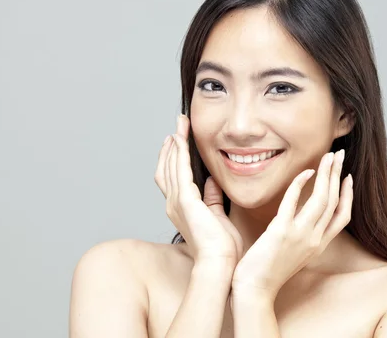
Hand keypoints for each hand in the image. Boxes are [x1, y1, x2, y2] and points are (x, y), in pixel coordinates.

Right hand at [154, 114, 243, 264]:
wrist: (220, 261)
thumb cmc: (221, 246)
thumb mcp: (217, 215)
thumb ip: (212, 198)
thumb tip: (213, 180)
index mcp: (180, 208)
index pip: (171, 177)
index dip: (172, 158)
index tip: (176, 141)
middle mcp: (173, 204)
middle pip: (166, 168)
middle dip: (171, 146)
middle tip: (177, 126)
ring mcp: (177, 202)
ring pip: (171, 166)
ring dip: (175, 144)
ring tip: (179, 126)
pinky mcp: (186, 200)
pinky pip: (180, 171)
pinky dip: (179, 153)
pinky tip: (181, 140)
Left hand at [231, 150, 352, 299]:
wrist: (255, 291)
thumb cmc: (269, 272)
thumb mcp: (295, 255)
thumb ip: (302, 236)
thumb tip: (301, 219)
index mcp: (319, 245)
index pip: (343, 217)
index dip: (348, 195)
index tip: (347, 177)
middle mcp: (315, 240)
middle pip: (335, 201)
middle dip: (339, 175)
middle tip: (340, 154)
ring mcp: (300, 235)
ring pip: (322, 199)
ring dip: (327, 173)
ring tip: (328, 155)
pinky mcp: (282, 232)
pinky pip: (294, 201)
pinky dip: (301, 183)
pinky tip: (305, 171)